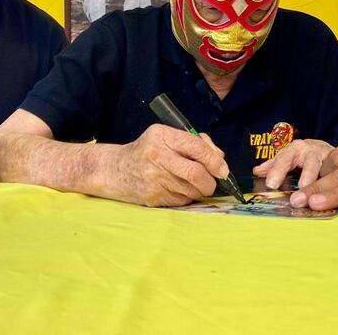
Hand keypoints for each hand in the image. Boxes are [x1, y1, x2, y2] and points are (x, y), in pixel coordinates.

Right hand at [107, 124, 229, 206]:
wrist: (115, 170)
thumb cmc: (146, 151)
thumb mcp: (166, 137)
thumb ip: (194, 142)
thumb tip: (219, 158)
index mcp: (162, 136)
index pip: (196, 147)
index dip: (214, 161)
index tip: (222, 169)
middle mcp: (157, 156)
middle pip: (196, 173)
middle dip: (210, 181)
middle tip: (212, 182)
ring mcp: (153, 178)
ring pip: (191, 190)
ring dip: (199, 191)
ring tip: (194, 185)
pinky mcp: (152, 197)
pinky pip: (181, 201)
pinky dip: (187, 197)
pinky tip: (179, 190)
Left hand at [252, 139, 333, 189]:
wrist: (322, 149)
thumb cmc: (301, 155)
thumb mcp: (286, 158)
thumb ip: (273, 165)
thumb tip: (257, 172)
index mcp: (295, 149)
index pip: (284, 159)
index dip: (278, 171)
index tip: (271, 184)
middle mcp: (311, 151)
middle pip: (309, 163)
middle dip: (306, 175)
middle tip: (301, 187)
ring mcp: (327, 157)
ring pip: (328, 169)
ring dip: (324, 181)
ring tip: (320, 192)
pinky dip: (337, 183)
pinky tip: (335, 193)